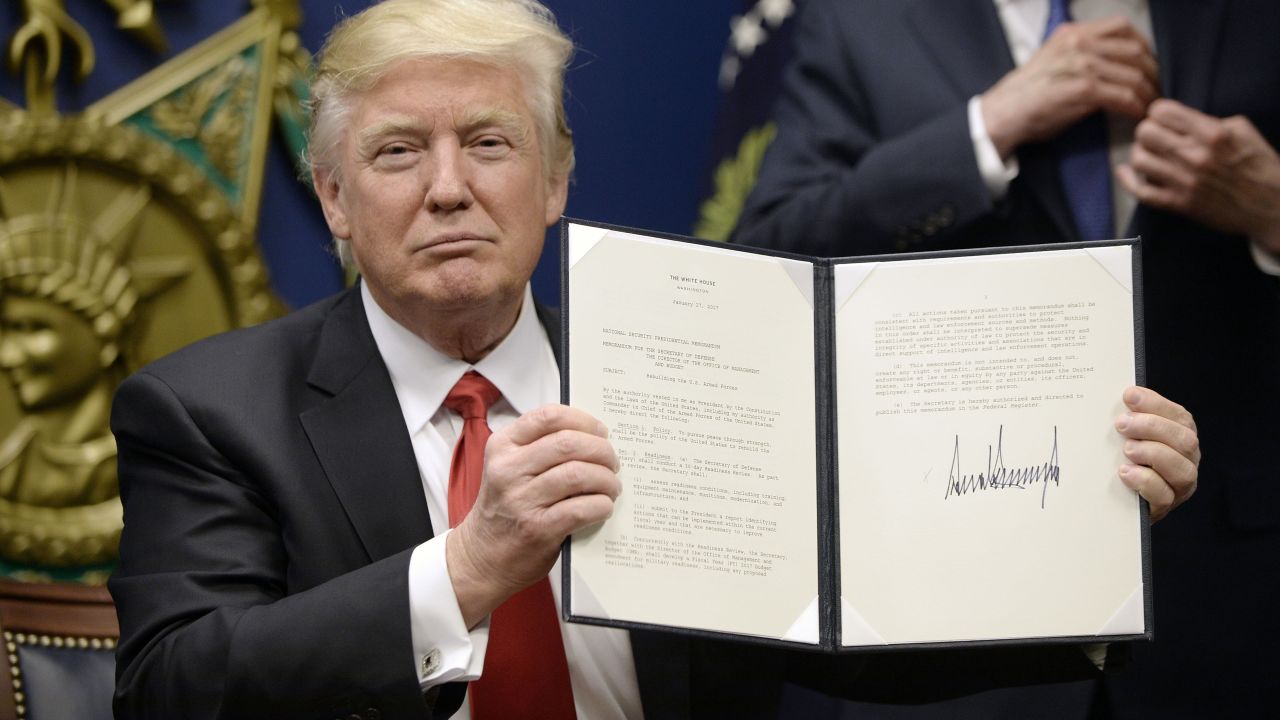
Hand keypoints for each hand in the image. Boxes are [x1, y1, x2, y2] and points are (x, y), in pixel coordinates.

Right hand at [446, 404, 619, 626]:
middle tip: (612, 462)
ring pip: (579, 474)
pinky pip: (581, 509)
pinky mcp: (538, 529)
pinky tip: (603, 507)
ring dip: (606, 480)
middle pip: (569, 443)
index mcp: (503, 446)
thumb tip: (594, 436)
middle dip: (601, 450)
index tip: (600, 431)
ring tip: (611, 486)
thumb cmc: (504, 508)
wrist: (482, 556)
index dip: (584, 420)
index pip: (549, 416)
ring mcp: (521, 500)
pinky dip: (601, 505)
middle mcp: (508, 470)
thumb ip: (540, 447)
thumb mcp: (509, 467)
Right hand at [982, 17, 1157, 157]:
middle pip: (1134, 50)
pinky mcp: (1083, 89)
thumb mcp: (1053, 60)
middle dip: (1151, 72)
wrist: (1003, 114)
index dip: (1143, 45)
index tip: (1146, 65)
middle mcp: (1078, 43)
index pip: (1121, 26)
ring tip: (1149, 108)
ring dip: (1147, 94)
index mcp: (1072, 33)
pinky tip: (1136, 116)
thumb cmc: (1027, 95)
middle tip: (1154, 90)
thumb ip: (1081, 54)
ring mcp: (1081, 65)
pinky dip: (1135, 107)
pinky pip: (1124, 96)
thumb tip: (1113, 63)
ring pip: (1134, 74)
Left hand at [1114, 386, 1198, 521]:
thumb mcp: (1129, 435)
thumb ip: (1131, 418)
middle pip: (1185, 440)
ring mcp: (1179, 486)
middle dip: (1153, 427)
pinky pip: (1164, 495)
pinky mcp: (1165, 506)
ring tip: (1127, 449)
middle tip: (1122, 424)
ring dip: (1152, 453)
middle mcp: (1187, 460)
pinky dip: (1144, 480)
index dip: (1156, 404)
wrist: (1116, 500)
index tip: (1129, 396)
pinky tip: (1125, 472)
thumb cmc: (1125, 458)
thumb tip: (1123, 396)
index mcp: (1181, 437)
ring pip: (1182, 469)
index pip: (1179, 417)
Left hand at [1116, 99, 1279, 250]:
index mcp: (1212, 133)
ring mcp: (1185, 181)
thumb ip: (1208, 121)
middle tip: (1155, 137)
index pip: (1161, 111)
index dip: (1158, 113)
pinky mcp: (1179, 204)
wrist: (1271, 205)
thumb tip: (1179, 119)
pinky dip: (1127, 181)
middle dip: (1147, 132)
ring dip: (1140, 154)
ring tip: (1149, 155)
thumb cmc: (1259, 164)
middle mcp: (1195, 155)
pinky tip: (1125, 172)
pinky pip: (1140, 192)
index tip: (1162, 119)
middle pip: (1144, 133)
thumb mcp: (1242, 130)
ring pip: (1138, 160)